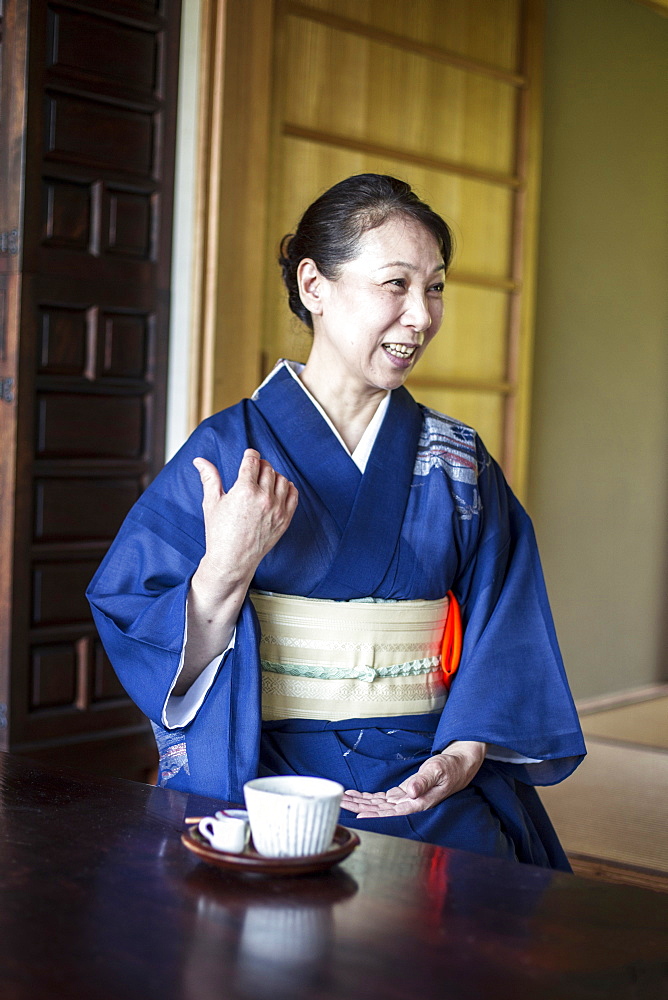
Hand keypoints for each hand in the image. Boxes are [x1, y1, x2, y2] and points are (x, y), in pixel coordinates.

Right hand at [192, 449, 298, 596]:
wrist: (232, 560)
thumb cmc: (219, 533)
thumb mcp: (211, 503)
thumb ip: (209, 478)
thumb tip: (199, 460)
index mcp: (244, 491)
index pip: (253, 461)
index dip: (250, 454)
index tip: (249, 455)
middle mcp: (263, 498)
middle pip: (267, 468)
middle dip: (259, 465)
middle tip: (253, 470)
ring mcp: (277, 509)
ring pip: (281, 479)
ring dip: (273, 476)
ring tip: (263, 481)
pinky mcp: (285, 519)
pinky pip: (293, 495)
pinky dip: (287, 488)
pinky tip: (278, 490)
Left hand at [340, 741, 485, 817]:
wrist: (459, 765)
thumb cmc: (450, 768)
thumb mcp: (437, 770)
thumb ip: (424, 781)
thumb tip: (411, 793)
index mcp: (418, 803)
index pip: (391, 813)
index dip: (374, 815)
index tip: (358, 816)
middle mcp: (409, 805)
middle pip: (380, 810)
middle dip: (360, 808)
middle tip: (340, 804)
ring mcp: (405, 800)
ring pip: (378, 805)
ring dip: (361, 803)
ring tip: (343, 800)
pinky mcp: (403, 794)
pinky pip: (383, 799)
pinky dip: (369, 798)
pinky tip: (357, 797)